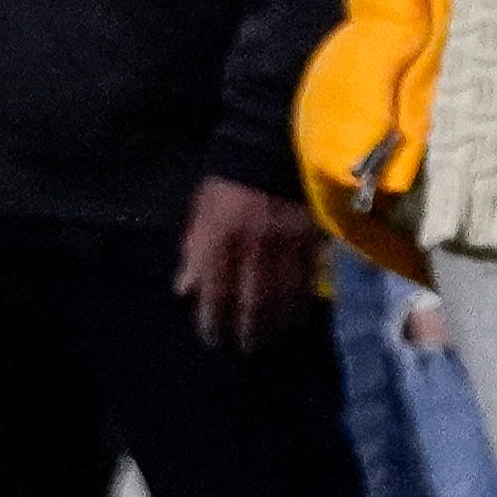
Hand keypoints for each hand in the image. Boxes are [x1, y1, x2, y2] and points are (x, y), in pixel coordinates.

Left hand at [175, 176, 318, 351]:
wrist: (268, 148)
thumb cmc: (227, 182)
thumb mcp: (200, 212)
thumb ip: (193, 252)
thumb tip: (184, 291)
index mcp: (220, 238)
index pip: (216, 290)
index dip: (214, 320)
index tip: (214, 339)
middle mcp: (253, 245)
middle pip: (254, 299)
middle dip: (250, 329)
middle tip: (248, 348)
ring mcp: (286, 243)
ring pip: (285, 293)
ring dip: (278, 322)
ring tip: (273, 338)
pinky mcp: (312, 237)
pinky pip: (310, 276)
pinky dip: (304, 300)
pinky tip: (298, 316)